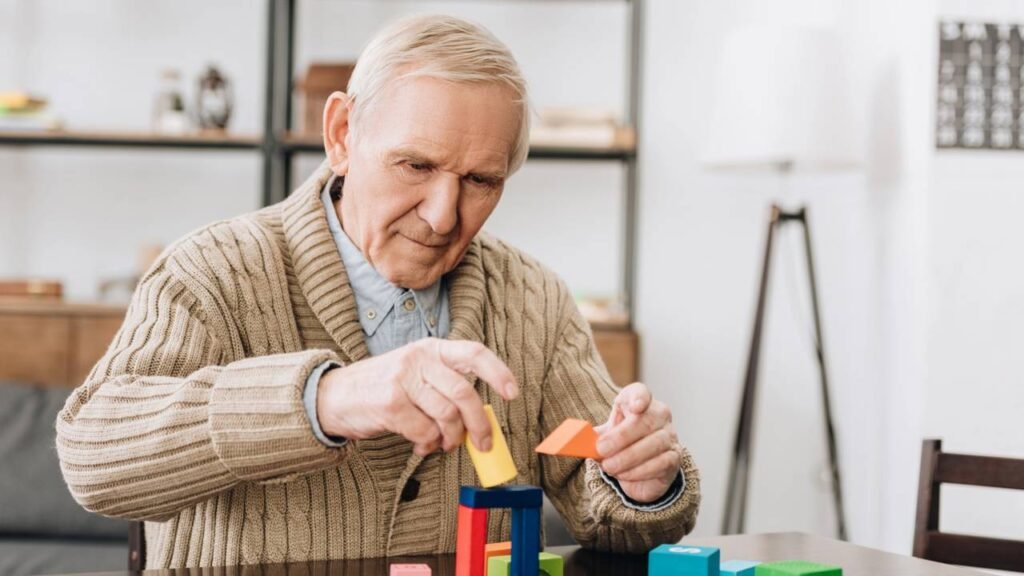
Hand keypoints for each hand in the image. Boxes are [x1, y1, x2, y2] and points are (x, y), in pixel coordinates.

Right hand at [317, 338, 518, 455]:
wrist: (334, 397)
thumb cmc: (382, 388)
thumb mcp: (415, 375)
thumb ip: (445, 388)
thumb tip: (481, 419)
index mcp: (430, 349)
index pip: (473, 353)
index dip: (498, 372)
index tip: (512, 393)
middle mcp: (418, 359)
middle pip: (464, 393)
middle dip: (479, 424)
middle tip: (483, 444)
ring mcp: (403, 380)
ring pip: (447, 416)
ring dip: (450, 439)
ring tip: (441, 444)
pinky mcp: (390, 404)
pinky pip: (425, 432)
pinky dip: (428, 445)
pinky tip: (420, 445)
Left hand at [595, 383, 681, 502]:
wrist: (637, 468)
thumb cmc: (618, 445)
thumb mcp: (602, 437)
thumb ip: (590, 438)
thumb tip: (576, 441)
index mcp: (638, 402)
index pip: (641, 392)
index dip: (639, 397)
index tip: (634, 407)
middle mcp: (659, 415)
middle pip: (645, 421)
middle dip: (621, 437)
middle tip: (601, 450)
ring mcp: (670, 435)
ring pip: (654, 444)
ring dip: (627, 458)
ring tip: (609, 467)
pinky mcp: (674, 457)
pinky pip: (660, 463)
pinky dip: (639, 471)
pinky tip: (624, 474)